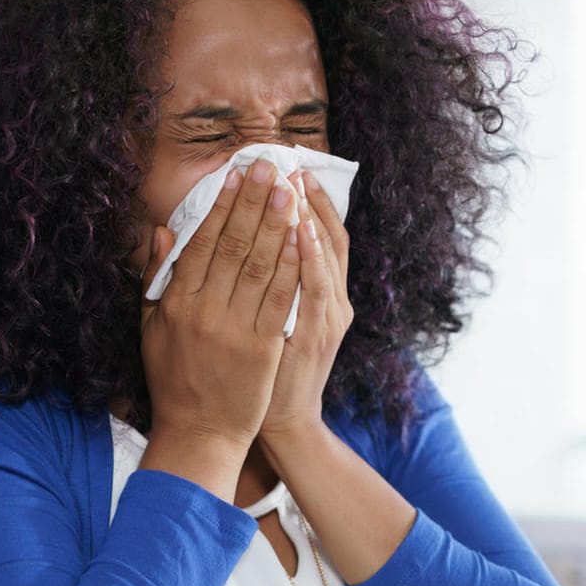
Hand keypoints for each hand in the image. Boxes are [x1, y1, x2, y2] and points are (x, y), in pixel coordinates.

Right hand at [138, 158, 303, 495]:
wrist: (198, 433)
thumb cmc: (174, 380)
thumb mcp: (152, 329)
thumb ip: (156, 279)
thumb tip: (164, 232)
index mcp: (176, 302)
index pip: (202, 242)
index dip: (221, 205)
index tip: (235, 174)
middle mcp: (203, 310)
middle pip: (233, 244)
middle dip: (253, 201)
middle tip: (269, 166)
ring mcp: (234, 328)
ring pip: (260, 264)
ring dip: (277, 222)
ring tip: (289, 189)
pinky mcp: (263, 347)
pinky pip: (280, 297)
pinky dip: (292, 264)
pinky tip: (302, 236)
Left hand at [260, 169, 352, 455]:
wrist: (282, 421)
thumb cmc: (269, 370)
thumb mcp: (274, 319)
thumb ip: (267, 280)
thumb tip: (253, 240)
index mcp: (321, 293)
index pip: (319, 234)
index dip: (307, 201)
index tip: (288, 168)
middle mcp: (333, 300)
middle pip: (325, 237)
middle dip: (306, 199)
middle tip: (288, 164)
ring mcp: (328, 317)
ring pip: (324, 257)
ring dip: (310, 218)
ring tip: (294, 184)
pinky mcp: (317, 336)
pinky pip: (315, 289)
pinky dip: (310, 257)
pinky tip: (299, 231)